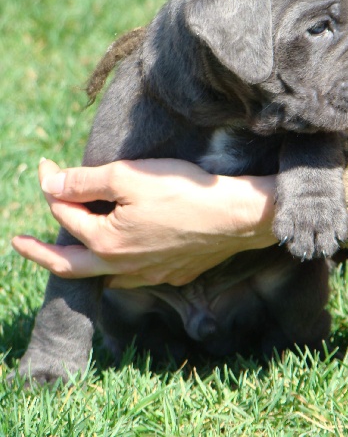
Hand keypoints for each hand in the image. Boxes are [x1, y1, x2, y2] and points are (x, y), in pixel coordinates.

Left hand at [12, 159, 275, 286]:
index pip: (65, 212)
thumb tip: (48, 184)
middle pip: (68, 264)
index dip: (51, 184)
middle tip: (19, 242)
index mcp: (105, 242)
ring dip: (81, 260)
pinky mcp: (170, 273)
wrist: (234, 217)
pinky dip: (117, 266)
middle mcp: (121, 266)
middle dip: (38, 252)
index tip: (46, 164)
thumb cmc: (181, 192)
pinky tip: (121, 257)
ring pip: (102, 274)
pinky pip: (133, 276)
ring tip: (72, 250)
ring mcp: (147, 274)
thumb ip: (84, 182)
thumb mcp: (128, 177)